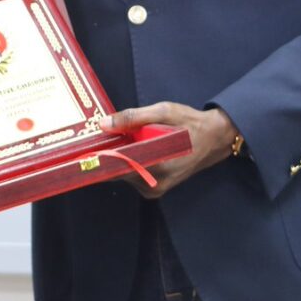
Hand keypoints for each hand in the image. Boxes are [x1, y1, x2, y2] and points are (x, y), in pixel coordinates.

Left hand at [100, 103, 238, 198]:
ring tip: (122, 137)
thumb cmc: (191, 124)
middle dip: (107, 154)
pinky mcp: (155, 188)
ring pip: (123, 173)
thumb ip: (134, 117)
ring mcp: (154, 188)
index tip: (85, 148)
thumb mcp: (164, 112)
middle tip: (103, 135)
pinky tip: (134, 147)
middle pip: (116, 171)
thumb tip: (105, 124)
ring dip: (119, 157)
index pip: (116, 168)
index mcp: (157, 166)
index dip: (99, 157)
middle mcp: (154, 184)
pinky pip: (132, 175)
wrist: (215, 139)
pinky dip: (128, 161)